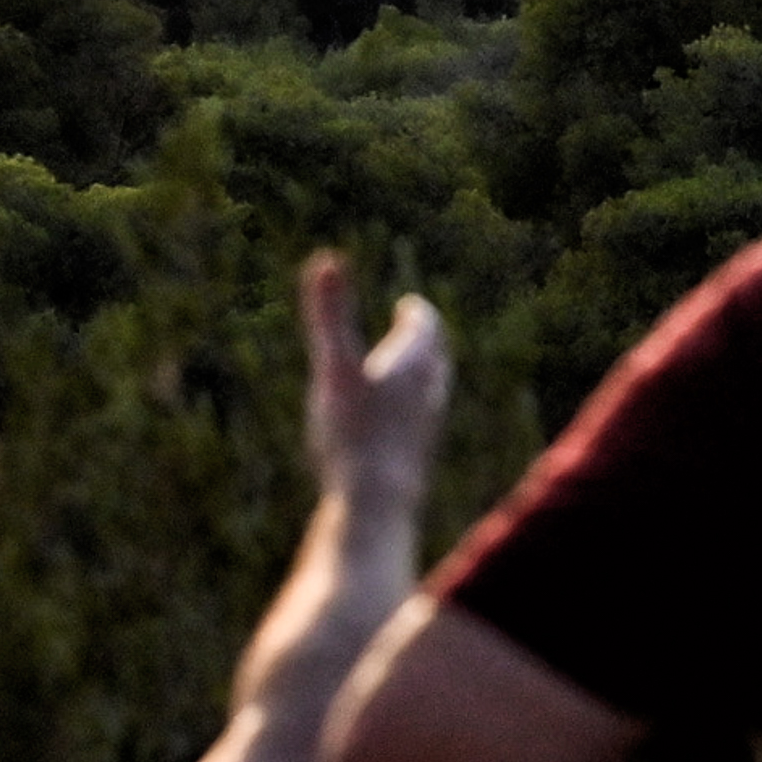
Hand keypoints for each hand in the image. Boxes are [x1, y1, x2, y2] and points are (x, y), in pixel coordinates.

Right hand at [299, 253, 446, 519]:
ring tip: (410, 378)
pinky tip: (395, 432)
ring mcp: (427, 428)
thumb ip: (329, 315)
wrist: (378, 505)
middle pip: (435, 359)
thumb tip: (326, 257)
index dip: (417, 315)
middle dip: (425, 343)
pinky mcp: (419, 459)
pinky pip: (419, 428)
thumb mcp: (334, 367)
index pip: (426, 327)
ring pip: (432, 394)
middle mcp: (430, 393)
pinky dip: (410, 415)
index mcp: (416, 363)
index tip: (410, 307)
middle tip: (416, 331)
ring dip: (422, 379)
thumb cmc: (353, 432)